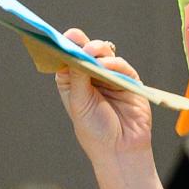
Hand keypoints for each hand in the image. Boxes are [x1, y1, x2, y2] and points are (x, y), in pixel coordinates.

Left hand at [53, 29, 151, 161]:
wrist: (120, 150)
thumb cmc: (95, 131)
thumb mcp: (79, 103)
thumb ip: (77, 77)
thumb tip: (74, 53)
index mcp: (73, 81)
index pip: (68, 58)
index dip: (64, 47)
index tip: (60, 39)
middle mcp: (91, 76)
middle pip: (86, 52)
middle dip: (80, 44)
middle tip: (75, 38)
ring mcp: (110, 77)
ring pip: (104, 54)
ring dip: (97, 50)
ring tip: (90, 51)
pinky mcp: (128, 80)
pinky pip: (121, 66)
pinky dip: (113, 63)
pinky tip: (105, 65)